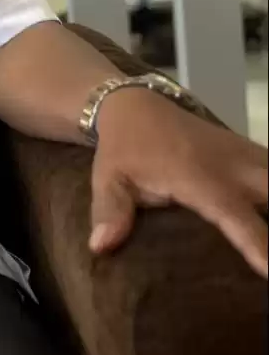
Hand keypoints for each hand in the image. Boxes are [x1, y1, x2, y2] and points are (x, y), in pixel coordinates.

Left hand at [89, 88, 268, 276]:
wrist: (136, 107)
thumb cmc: (123, 150)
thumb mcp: (108, 179)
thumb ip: (110, 212)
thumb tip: (100, 247)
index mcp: (200, 179)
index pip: (238, 217)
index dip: (260, 244)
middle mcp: (235, 168)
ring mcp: (250, 158)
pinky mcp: (256, 156)